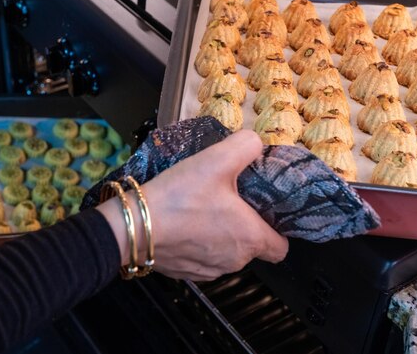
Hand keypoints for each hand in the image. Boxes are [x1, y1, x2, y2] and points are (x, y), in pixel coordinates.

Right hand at [100, 130, 287, 281]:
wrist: (135, 225)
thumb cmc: (179, 197)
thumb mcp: (217, 159)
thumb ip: (246, 146)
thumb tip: (256, 143)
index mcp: (250, 238)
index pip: (280, 247)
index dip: (276, 230)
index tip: (264, 212)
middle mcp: (234, 261)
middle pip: (251, 247)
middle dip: (244, 226)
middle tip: (228, 200)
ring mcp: (209, 270)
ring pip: (226, 254)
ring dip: (220, 236)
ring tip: (202, 209)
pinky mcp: (185, 273)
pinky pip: (202, 259)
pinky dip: (197, 245)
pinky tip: (184, 225)